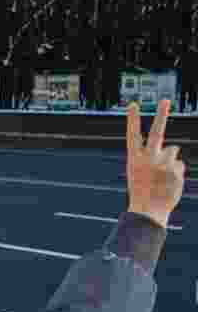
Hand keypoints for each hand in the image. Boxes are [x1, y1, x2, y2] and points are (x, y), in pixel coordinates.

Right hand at [126, 100, 185, 228]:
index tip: (133, 104)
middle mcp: (148, 157)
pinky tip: (169, 182)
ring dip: (171, 159)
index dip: (132, 118)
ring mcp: (162, 162)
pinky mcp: (176, 168)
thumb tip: (173, 149)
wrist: (148, 210)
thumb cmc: (142, 192)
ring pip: (173, 150)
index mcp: (134, 158)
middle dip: (160, 114)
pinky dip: (176, 173)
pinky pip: (179, 165)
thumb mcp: (139, 173)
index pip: (132, 134)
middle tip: (165, 101)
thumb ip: (152, 158)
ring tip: (163, 175)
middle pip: (156, 131)